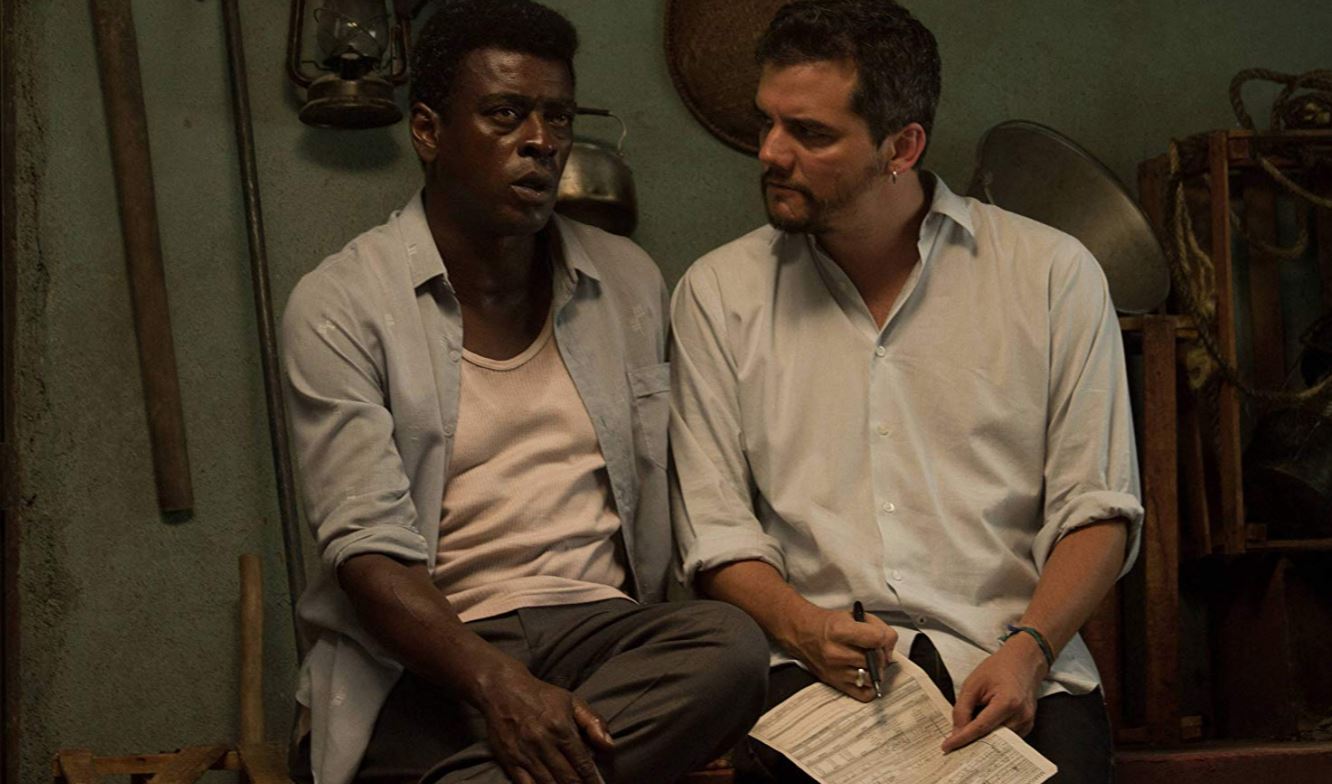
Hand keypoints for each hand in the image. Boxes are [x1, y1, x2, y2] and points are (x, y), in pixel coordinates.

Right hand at [477, 659, 614, 783]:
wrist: (502, 690)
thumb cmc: (541, 696)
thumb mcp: (572, 702)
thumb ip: (594, 723)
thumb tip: (609, 746)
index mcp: (561, 729)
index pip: (583, 764)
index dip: (593, 781)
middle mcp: (544, 744)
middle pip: (567, 779)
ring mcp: (525, 755)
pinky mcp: (509, 761)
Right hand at [778, 604, 895, 701]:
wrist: (802, 633)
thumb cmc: (828, 624)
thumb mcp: (854, 616)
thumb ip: (878, 628)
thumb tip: (889, 648)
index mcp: (840, 630)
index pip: (877, 638)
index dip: (885, 638)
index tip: (882, 638)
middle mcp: (835, 652)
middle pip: (875, 659)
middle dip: (880, 654)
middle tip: (875, 649)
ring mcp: (835, 671)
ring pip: (871, 676)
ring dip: (875, 669)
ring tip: (869, 661)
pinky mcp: (835, 683)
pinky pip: (863, 694)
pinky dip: (870, 687)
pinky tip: (866, 675)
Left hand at [941, 633, 1047, 751]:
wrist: (1024, 661)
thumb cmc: (998, 668)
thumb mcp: (973, 683)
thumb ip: (963, 708)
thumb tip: (956, 731)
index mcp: (1007, 702)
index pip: (981, 727)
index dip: (962, 738)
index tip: (947, 747)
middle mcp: (1021, 716)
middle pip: (991, 738)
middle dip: (972, 743)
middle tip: (953, 747)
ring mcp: (1027, 722)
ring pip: (999, 740)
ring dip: (982, 740)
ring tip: (965, 738)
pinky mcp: (1027, 725)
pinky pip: (1007, 738)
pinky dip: (992, 736)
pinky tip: (981, 732)